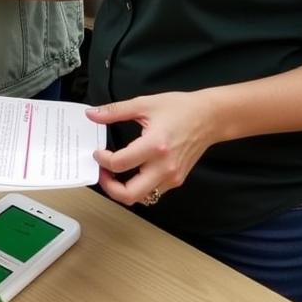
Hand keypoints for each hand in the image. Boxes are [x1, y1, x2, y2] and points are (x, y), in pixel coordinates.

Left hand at [85, 91, 218, 206]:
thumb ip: (115, 111)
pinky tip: (131, 172)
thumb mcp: (144, 103)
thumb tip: (92, 114)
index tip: (97, 152)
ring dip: (123, 190)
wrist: (209, 118)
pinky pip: (153, 193)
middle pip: (130, 194)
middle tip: (101, 172)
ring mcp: (172, 177)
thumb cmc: (180, 108)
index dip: (102, 160)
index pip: (120, 163)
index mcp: (155, 146)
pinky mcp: (176, 180)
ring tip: (113, 173)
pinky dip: (138, 188)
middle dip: (109, 187)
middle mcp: (164, 167)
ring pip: (142, 198)